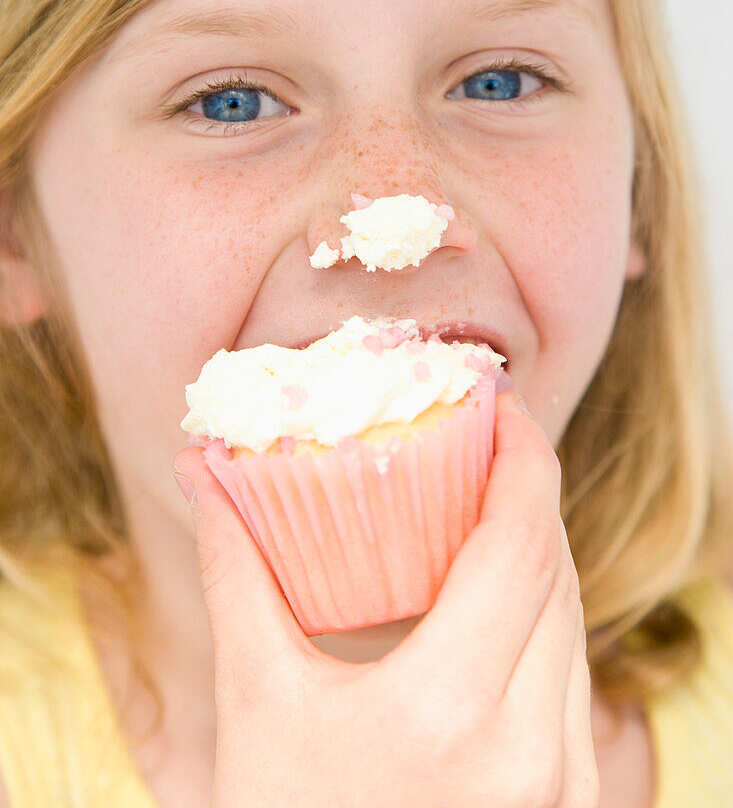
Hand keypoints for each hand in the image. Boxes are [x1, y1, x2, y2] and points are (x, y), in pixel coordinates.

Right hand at [174, 391, 598, 807]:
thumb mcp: (253, 698)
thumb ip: (237, 570)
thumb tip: (202, 467)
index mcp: (446, 710)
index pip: (521, 545)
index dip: (524, 460)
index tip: (503, 407)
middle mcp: (526, 749)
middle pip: (557, 574)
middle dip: (529, 493)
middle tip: (489, 441)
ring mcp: (557, 783)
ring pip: (575, 625)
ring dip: (542, 550)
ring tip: (493, 502)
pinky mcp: (566, 801)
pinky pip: (573, 676)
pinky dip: (547, 613)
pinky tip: (503, 592)